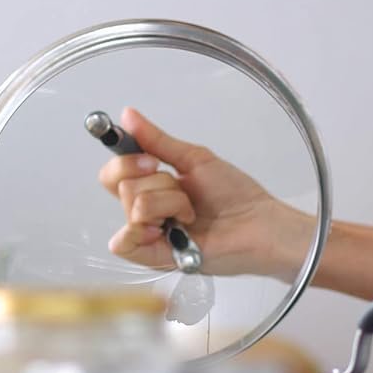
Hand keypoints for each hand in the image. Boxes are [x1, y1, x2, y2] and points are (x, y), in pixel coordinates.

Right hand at [97, 108, 311, 279]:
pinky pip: (123, 243)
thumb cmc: (235, 195)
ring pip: (133, 207)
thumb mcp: (193, 159)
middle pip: (122, 186)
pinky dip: (144, 230)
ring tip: (191, 214)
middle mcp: (146, 211)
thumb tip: (128, 115)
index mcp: (152, 187)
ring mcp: (149, 235)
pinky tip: (170, 229)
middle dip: (159, 182)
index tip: (152, 160)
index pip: (113, 173)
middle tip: (183, 190)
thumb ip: (156, 140)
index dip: (126, 161)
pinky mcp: (154, 257)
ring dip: (170, 204)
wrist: (258, 223)